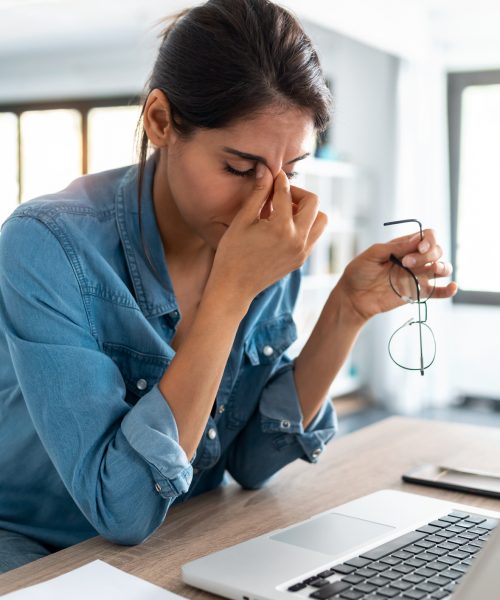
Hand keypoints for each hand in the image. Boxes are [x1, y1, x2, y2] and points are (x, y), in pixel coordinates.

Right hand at [209, 165, 327, 302]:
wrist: (234, 287)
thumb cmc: (232, 253)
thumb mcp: (242, 220)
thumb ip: (258, 194)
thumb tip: (266, 170)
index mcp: (281, 228)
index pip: (286, 193)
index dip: (278, 180)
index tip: (272, 174)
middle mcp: (298, 240)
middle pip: (313, 202)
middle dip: (297, 193)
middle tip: (279, 195)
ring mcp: (302, 251)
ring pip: (321, 220)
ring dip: (307, 210)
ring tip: (285, 211)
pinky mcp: (301, 259)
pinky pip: (314, 235)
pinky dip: (305, 225)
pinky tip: (284, 226)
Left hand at [335, 228, 458, 321]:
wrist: (353, 297)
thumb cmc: (359, 272)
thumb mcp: (373, 255)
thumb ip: (394, 247)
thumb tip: (417, 240)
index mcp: (404, 246)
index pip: (427, 236)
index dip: (429, 240)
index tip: (419, 247)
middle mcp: (414, 259)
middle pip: (436, 250)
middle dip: (427, 254)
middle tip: (407, 263)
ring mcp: (417, 276)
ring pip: (442, 268)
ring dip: (442, 266)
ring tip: (432, 270)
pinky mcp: (417, 293)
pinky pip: (438, 291)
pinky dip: (448, 290)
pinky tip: (452, 287)